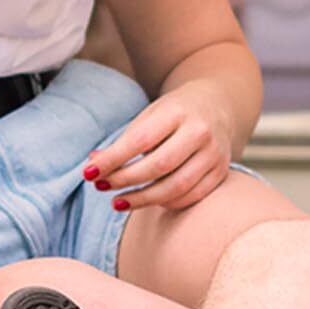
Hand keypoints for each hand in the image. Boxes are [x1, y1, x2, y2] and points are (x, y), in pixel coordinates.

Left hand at [83, 81, 234, 211]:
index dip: (113, 160)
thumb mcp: (148, 117)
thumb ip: (123, 141)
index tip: (89, 173)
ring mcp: (214, 154)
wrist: (217, 105)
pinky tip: (147, 201)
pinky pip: (191, 196)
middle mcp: (200, 132)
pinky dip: (166, 203)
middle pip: (158, 166)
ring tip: (117, 203)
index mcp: (178, 111)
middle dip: (125, 180)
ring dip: (142, 200)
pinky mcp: (221, 172)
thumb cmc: (174, 113)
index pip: (140, 140)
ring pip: (176, 187)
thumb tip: (92, 165)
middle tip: (101, 187)